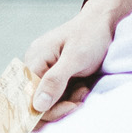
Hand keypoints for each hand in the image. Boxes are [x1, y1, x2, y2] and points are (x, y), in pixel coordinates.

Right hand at [24, 5, 114, 125]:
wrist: (104, 23)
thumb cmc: (91, 35)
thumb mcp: (75, 57)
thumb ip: (55, 80)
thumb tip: (37, 106)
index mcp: (35, 60)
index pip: (27, 96)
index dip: (45, 109)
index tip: (71, 107)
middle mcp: (35, 67)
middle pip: (35, 102)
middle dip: (59, 107)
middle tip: (80, 100)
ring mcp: (44, 71)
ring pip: (48, 102)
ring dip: (67, 102)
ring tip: (83, 90)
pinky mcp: (55, 76)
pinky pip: (57, 96)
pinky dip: (70, 98)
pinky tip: (82, 88)